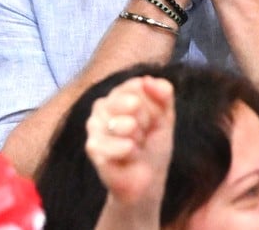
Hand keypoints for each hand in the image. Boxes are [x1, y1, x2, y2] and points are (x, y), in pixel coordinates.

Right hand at [85, 76, 174, 209]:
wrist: (146, 179)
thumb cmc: (153, 144)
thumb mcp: (166, 116)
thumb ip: (163, 94)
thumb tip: (147, 80)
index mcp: (119, 94)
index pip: (138, 85)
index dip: (153, 105)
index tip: (153, 119)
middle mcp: (102, 106)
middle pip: (133, 101)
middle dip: (147, 121)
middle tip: (143, 133)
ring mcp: (94, 125)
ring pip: (126, 123)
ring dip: (139, 137)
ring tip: (136, 145)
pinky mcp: (92, 146)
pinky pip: (120, 143)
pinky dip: (131, 152)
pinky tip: (130, 155)